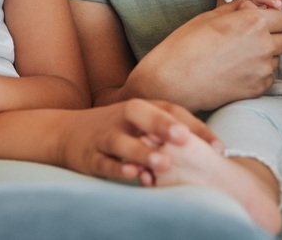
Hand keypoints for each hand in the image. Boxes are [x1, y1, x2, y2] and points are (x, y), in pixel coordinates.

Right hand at [57, 99, 222, 181]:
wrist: (63, 132)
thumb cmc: (115, 129)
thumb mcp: (138, 121)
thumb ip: (168, 128)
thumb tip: (214, 148)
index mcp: (139, 107)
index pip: (169, 109)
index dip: (194, 125)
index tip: (218, 146)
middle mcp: (122, 118)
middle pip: (142, 114)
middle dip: (164, 125)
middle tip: (186, 139)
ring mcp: (104, 136)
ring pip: (122, 141)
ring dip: (142, 152)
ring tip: (163, 163)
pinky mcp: (89, 156)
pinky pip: (104, 162)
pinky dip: (117, 168)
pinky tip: (132, 175)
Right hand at [127, 0, 281, 111]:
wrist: (173, 81)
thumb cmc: (185, 45)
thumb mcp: (208, 17)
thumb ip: (234, 7)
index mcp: (252, 22)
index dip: (269, 15)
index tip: (256, 18)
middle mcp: (264, 45)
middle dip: (272, 34)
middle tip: (249, 36)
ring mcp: (263, 69)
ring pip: (277, 58)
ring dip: (266, 54)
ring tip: (239, 54)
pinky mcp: (258, 89)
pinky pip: (268, 76)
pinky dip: (258, 72)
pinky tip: (237, 69)